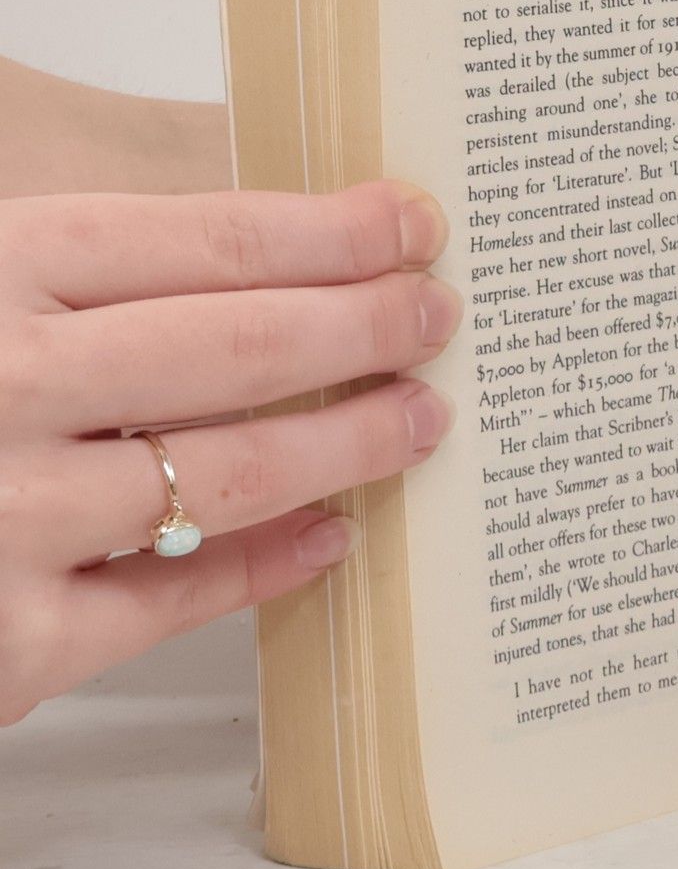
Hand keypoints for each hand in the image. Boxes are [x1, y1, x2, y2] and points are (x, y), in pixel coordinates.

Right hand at [0, 183, 460, 722]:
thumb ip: (65, 272)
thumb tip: (244, 248)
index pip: (203, 239)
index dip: (328, 229)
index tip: (412, 221)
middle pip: (241, 345)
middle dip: (365, 325)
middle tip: (442, 314)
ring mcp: (3, 523)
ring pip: (227, 473)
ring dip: (347, 443)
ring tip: (421, 419)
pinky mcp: (6, 647)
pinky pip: (171, 602)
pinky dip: (263, 567)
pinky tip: (330, 537)